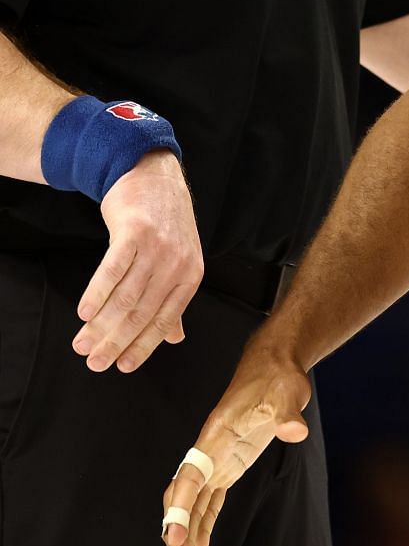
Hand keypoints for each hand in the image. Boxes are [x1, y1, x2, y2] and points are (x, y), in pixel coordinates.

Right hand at [73, 149, 201, 371]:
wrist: (154, 177)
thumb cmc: (165, 225)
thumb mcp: (180, 261)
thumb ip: (174, 300)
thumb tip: (175, 339)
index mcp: (191, 275)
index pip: (166, 319)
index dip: (144, 346)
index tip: (121, 367)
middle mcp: (178, 263)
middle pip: (142, 312)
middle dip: (116, 342)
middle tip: (93, 363)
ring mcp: (158, 246)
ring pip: (126, 296)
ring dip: (100, 324)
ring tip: (81, 343)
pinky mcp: (136, 231)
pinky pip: (114, 269)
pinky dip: (98, 292)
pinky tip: (84, 312)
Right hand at [161, 343, 310, 545]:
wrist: (274, 364)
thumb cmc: (277, 377)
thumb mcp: (287, 393)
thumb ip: (287, 414)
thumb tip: (295, 430)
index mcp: (215, 436)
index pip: (190, 477)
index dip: (180, 507)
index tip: (174, 534)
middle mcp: (210, 450)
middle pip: (185, 494)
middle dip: (178, 525)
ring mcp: (218, 460)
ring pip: (195, 502)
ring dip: (189, 530)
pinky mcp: (229, 466)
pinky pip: (211, 501)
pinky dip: (204, 523)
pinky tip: (200, 544)